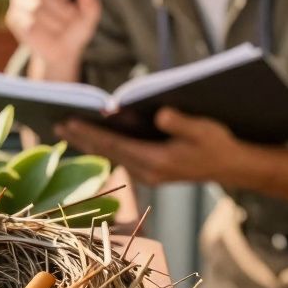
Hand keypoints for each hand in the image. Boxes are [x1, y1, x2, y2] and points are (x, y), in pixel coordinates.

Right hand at [6, 0, 101, 71]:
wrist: (62, 50)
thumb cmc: (75, 26)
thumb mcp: (89, 16)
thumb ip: (91, 3)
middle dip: (62, 8)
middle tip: (71, 17)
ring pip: (36, 8)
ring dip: (55, 22)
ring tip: (60, 27)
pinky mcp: (13, 17)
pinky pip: (30, 24)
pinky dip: (44, 32)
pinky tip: (48, 34)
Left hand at [55, 108, 243, 184]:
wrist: (231, 166)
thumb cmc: (218, 144)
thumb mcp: (205, 129)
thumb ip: (181, 122)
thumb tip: (160, 113)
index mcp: (157, 161)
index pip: (114, 145)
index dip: (89, 132)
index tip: (68, 122)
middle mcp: (147, 171)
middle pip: (106, 152)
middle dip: (81, 137)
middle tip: (55, 123)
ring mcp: (147, 174)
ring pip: (110, 156)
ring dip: (88, 142)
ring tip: (66, 127)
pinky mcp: (149, 171)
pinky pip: (119, 157)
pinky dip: (102, 146)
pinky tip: (90, 136)